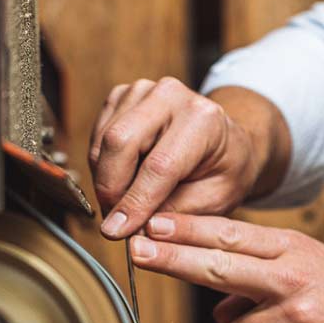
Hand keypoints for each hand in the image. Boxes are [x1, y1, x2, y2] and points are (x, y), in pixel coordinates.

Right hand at [88, 80, 288, 238]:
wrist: (226, 141)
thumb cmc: (225, 169)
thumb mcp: (216, 199)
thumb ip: (175, 213)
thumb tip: (134, 229)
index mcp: (203, 119)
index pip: (158, 165)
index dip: (134, 202)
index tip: (117, 231)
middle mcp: (170, 95)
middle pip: (119, 142)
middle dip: (111, 189)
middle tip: (117, 221)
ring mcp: (142, 91)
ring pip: (103, 141)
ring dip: (106, 180)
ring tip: (126, 202)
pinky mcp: (122, 97)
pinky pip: (97, 137)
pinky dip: (103, 166)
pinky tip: (124, 179)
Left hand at [128, 214, 323, 322]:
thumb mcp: (314, 269)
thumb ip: (263, 275)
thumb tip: (215, 301)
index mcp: (295, 249)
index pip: (230, 234)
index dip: (186, 229)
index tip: (150, 223)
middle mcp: (294, 276)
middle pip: (217, 266)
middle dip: (172, 258)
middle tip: (137, 250)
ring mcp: (299, 314)